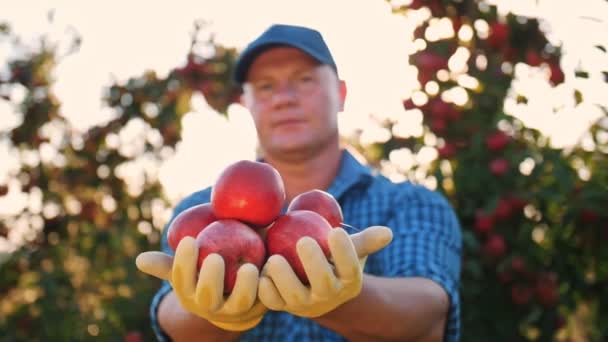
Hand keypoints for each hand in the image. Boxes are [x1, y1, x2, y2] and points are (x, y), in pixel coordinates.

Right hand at [135, 237, 265, 330]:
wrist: (237, 298)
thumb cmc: (210, 270)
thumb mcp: (190, 268)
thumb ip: (171, 262)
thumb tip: (140, 261)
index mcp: (189, 292)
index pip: (181, 278)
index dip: (183, 262)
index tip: (189, 240)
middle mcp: (211, 304)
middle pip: (207, 296)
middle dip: (209, 279)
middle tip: (215, 257)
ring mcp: (236, 308)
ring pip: (240, 302)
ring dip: (244, 286)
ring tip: (250, 267)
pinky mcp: (260, 306)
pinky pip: (265, 298)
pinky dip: (268, 285)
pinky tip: (270, 268)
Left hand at [258, 226, 392, 317]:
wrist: (312, 284)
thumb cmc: (333, 259)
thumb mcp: (350, 249)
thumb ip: (365, 240)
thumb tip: (387, 232)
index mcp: (348, 282)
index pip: (351, 269)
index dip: (345, 252)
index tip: (335, 231)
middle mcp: (328, 296)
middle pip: (324, 284)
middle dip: (315, 264)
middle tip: (304, 241)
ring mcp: (304, 303)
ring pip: (295, 295)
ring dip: (285, 278)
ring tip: (276, 258)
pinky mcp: (282, 306)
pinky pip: (272, 302)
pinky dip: (266, 289)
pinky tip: (261, 272)